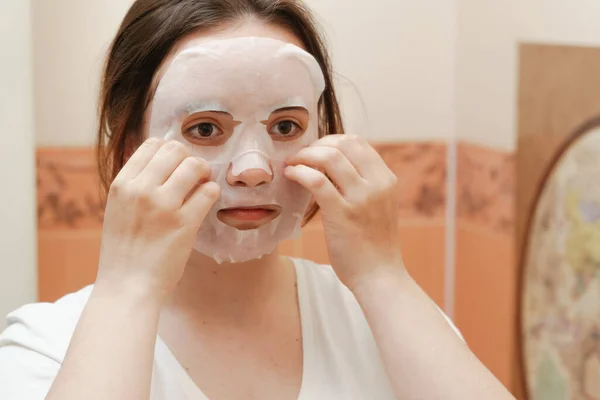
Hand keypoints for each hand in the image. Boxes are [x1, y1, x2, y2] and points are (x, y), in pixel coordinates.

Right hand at [96, 138, 219, 298]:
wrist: (127, 286)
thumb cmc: (124, 250)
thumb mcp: (118, 208)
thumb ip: (135, 184)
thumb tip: (160, 157)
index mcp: (122, 184)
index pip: (152, 144)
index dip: (170, 151)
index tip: (176, 165)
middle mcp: (141, 190)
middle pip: (176, 150)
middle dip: (189, 159)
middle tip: (194, 175)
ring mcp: (163, 206)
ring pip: (195, 166)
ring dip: (204, 173)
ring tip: (202, 186)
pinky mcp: (184, 223)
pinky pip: (209, 192)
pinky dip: (212, 193)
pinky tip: (207, 202)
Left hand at [285, 134, 402, 289]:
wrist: (379, 277)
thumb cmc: (374, 245)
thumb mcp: (378, 206)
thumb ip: (363, 185)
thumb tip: (332, 166)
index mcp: (386, 180)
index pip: (358, 142)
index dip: (331, 140)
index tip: (314, 151)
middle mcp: (377, 184)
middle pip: (344, 143)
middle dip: (317, 145)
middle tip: (300, 156)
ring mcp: (361, 198)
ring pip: (330, 157)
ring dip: (305, 156)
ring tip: (292, 164)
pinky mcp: (342, 214)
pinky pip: (317, 181)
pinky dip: (300, 172)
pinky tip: (291, 176)